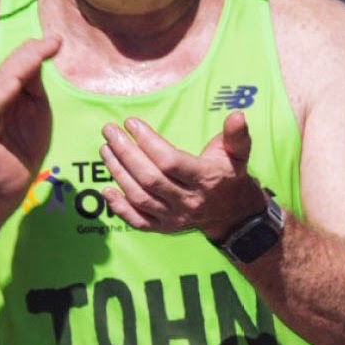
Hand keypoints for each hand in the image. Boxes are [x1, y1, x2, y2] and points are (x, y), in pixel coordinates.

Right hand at [0, 36, 56, 216]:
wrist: (7, 187)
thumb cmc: (22, 149)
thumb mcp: (37, 112)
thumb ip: (35, 87)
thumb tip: (41, 57)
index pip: (15, 64)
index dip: (35, 50)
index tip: (57, 39)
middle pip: (7, 68)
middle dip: (29, 52)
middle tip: (52, 40)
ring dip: (18, 66)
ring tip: (38, 53)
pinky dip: (2, 93)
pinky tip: (16, 83)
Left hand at [100, 109, 260, 239]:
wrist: (232, 214)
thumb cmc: (228, 176)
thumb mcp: (237, 154)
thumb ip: (236, 135)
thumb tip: (237, 115)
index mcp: (205, 180)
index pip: (170, 161)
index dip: (148, 142)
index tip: (131, 123)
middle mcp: (189, 202)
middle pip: (150, 179)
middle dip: (125, 153)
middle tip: (110, 132)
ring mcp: (174, 218)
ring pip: (140, 197)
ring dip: (118, 173)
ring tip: (106, 150)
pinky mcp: (164, 228)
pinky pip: (137, 221)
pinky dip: (119, 208)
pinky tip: (106, 189)